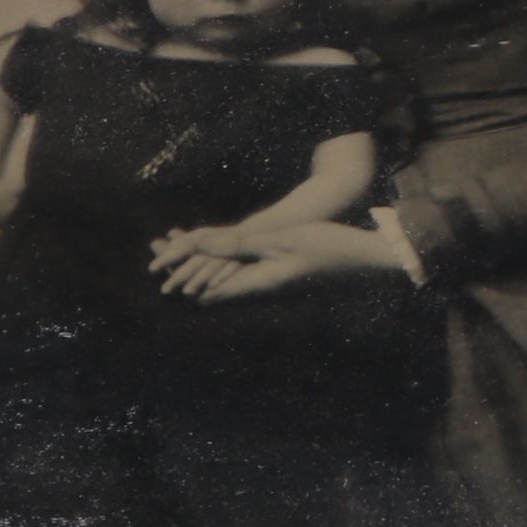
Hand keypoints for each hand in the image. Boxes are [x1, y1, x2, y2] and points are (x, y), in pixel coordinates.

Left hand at [148, 218, 402, 302]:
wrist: (369, 259)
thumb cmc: (331, 246)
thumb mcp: (283, 238)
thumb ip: (241, 242)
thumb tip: (199, 245)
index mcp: (258, 283)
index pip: (206, 284)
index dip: (179, 270)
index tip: (158, 255)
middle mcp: (262, 288)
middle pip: (211, 281)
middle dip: (183, 265)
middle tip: (157, 246)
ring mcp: (273, 282)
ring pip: (225, 274)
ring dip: (200, 259)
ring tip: (178, 240)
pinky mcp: (281, 273)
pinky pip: (242, 267)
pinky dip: (222, 254)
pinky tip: (218, 245)